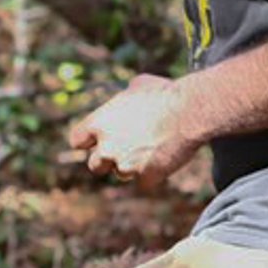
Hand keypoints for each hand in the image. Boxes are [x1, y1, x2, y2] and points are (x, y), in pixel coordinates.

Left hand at [67, 74, 201, 189]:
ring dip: (133, 166)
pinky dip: (154, 174)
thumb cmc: (165, 93)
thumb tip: (126, 97)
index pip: (77, 140)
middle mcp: (107, 147)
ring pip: (122, 174)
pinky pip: (146, 182)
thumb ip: (124, 98)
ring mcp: (125, 165)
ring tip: (154, 147)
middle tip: (127, 150)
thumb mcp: (139, 85)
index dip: (89, 142)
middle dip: (108, 160)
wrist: (190, 111)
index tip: (99, 141)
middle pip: (95, 165)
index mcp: (99, 123)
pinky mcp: (146, 178)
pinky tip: (167, 158)